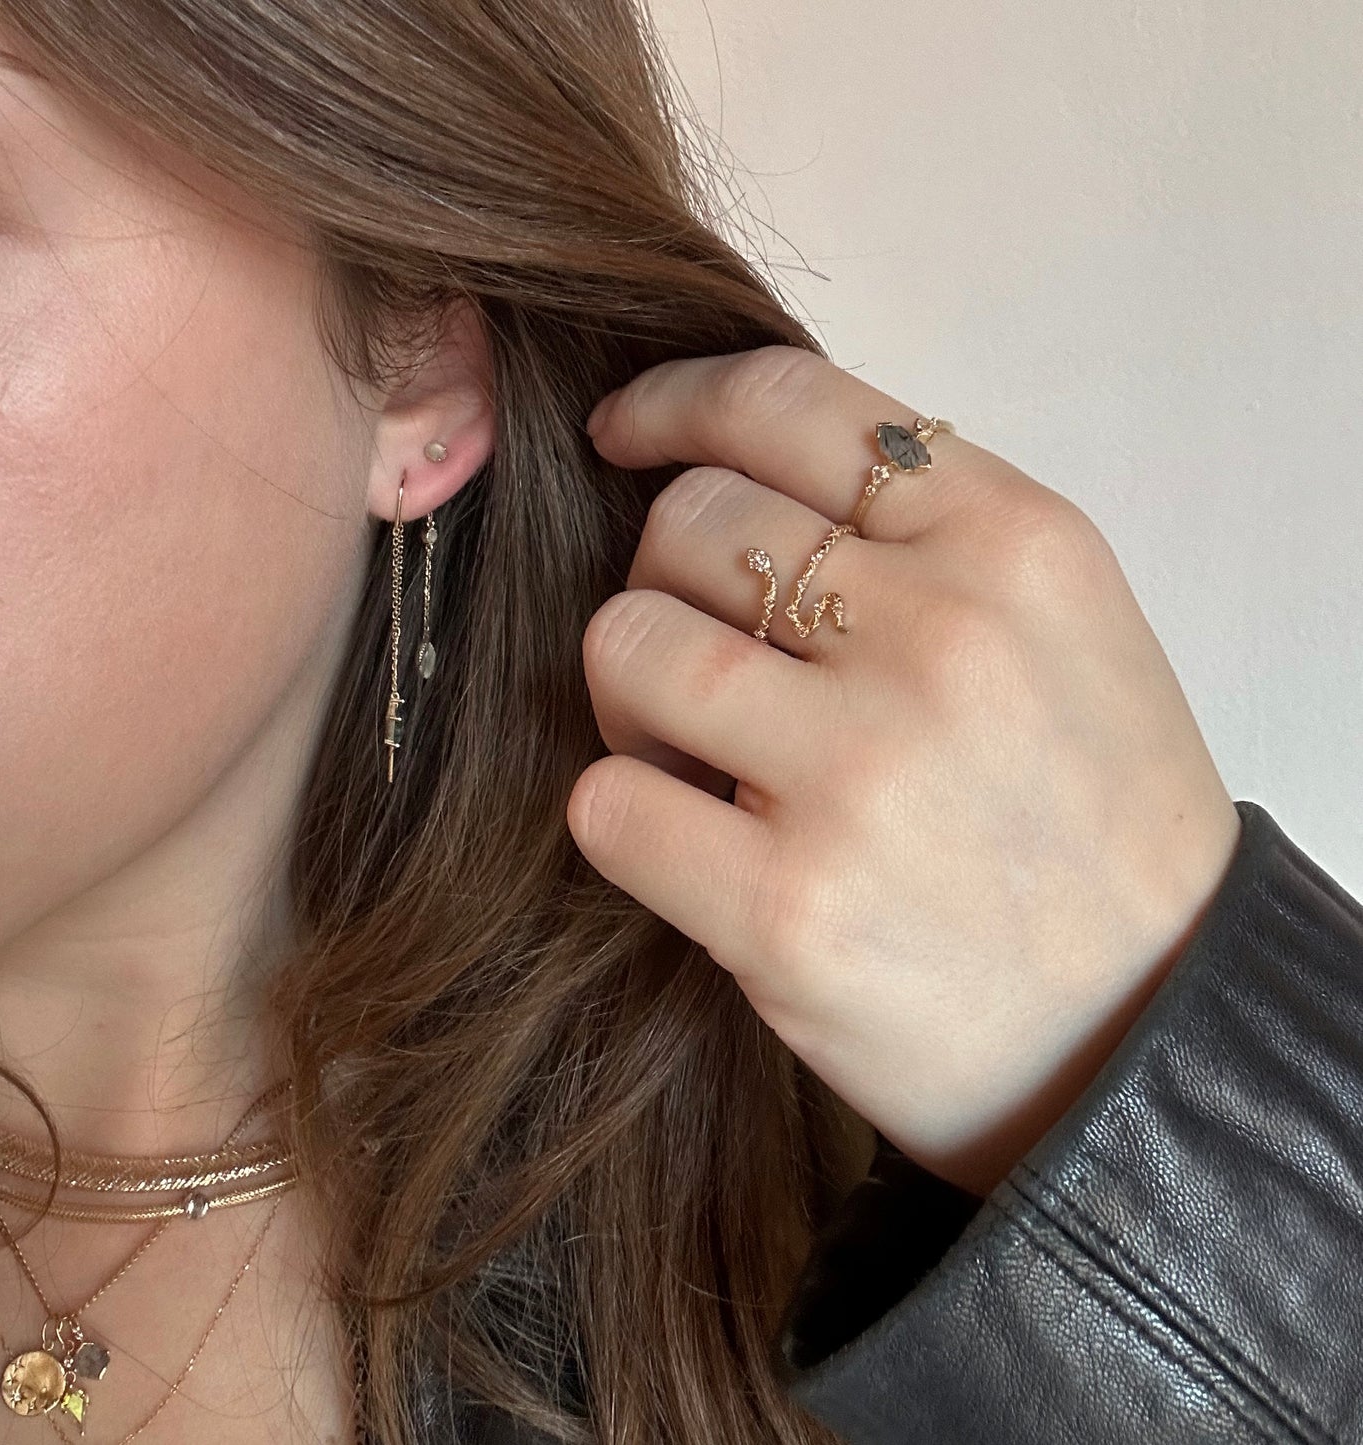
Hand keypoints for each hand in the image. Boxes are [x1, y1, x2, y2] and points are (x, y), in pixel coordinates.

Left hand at [566, 345, 1241, 1196]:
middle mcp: (941, 638)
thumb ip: (920, 536)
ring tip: (692, 754)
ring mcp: (860, 775)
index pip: (787, 403)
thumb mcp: (1060, 625)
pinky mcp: (785, 910)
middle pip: (687, 523)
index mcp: (1014, 543)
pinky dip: (623, 811)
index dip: (675, 405)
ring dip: (628, 696)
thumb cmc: (1092, 821)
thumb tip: (730, 483)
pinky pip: (605, 801)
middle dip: (662, 584)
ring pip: (624, 642)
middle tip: (706, 663)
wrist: (1147, 1029)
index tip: (624, 437)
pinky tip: (687, 842)